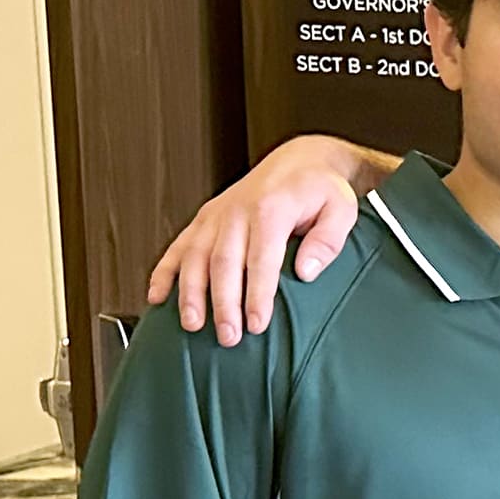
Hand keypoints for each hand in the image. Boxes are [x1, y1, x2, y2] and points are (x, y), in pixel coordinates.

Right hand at [147, 136, 371, 345]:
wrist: (298, 161)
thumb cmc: (321, 190)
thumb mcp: (341, 210)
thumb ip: (327, 241)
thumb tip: (305, 272)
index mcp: (271, 209)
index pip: (261, 259)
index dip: (257, 294)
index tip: (257, 324)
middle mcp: (236, 210)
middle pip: (223, 262)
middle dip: (223, 303)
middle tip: (228, 337)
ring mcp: (216, 215)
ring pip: (194, 256)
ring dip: (190, 293)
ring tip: (193, 325)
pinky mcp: (205, 219)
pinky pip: (178, 246)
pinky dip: (164, 271)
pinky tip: (157, 297)